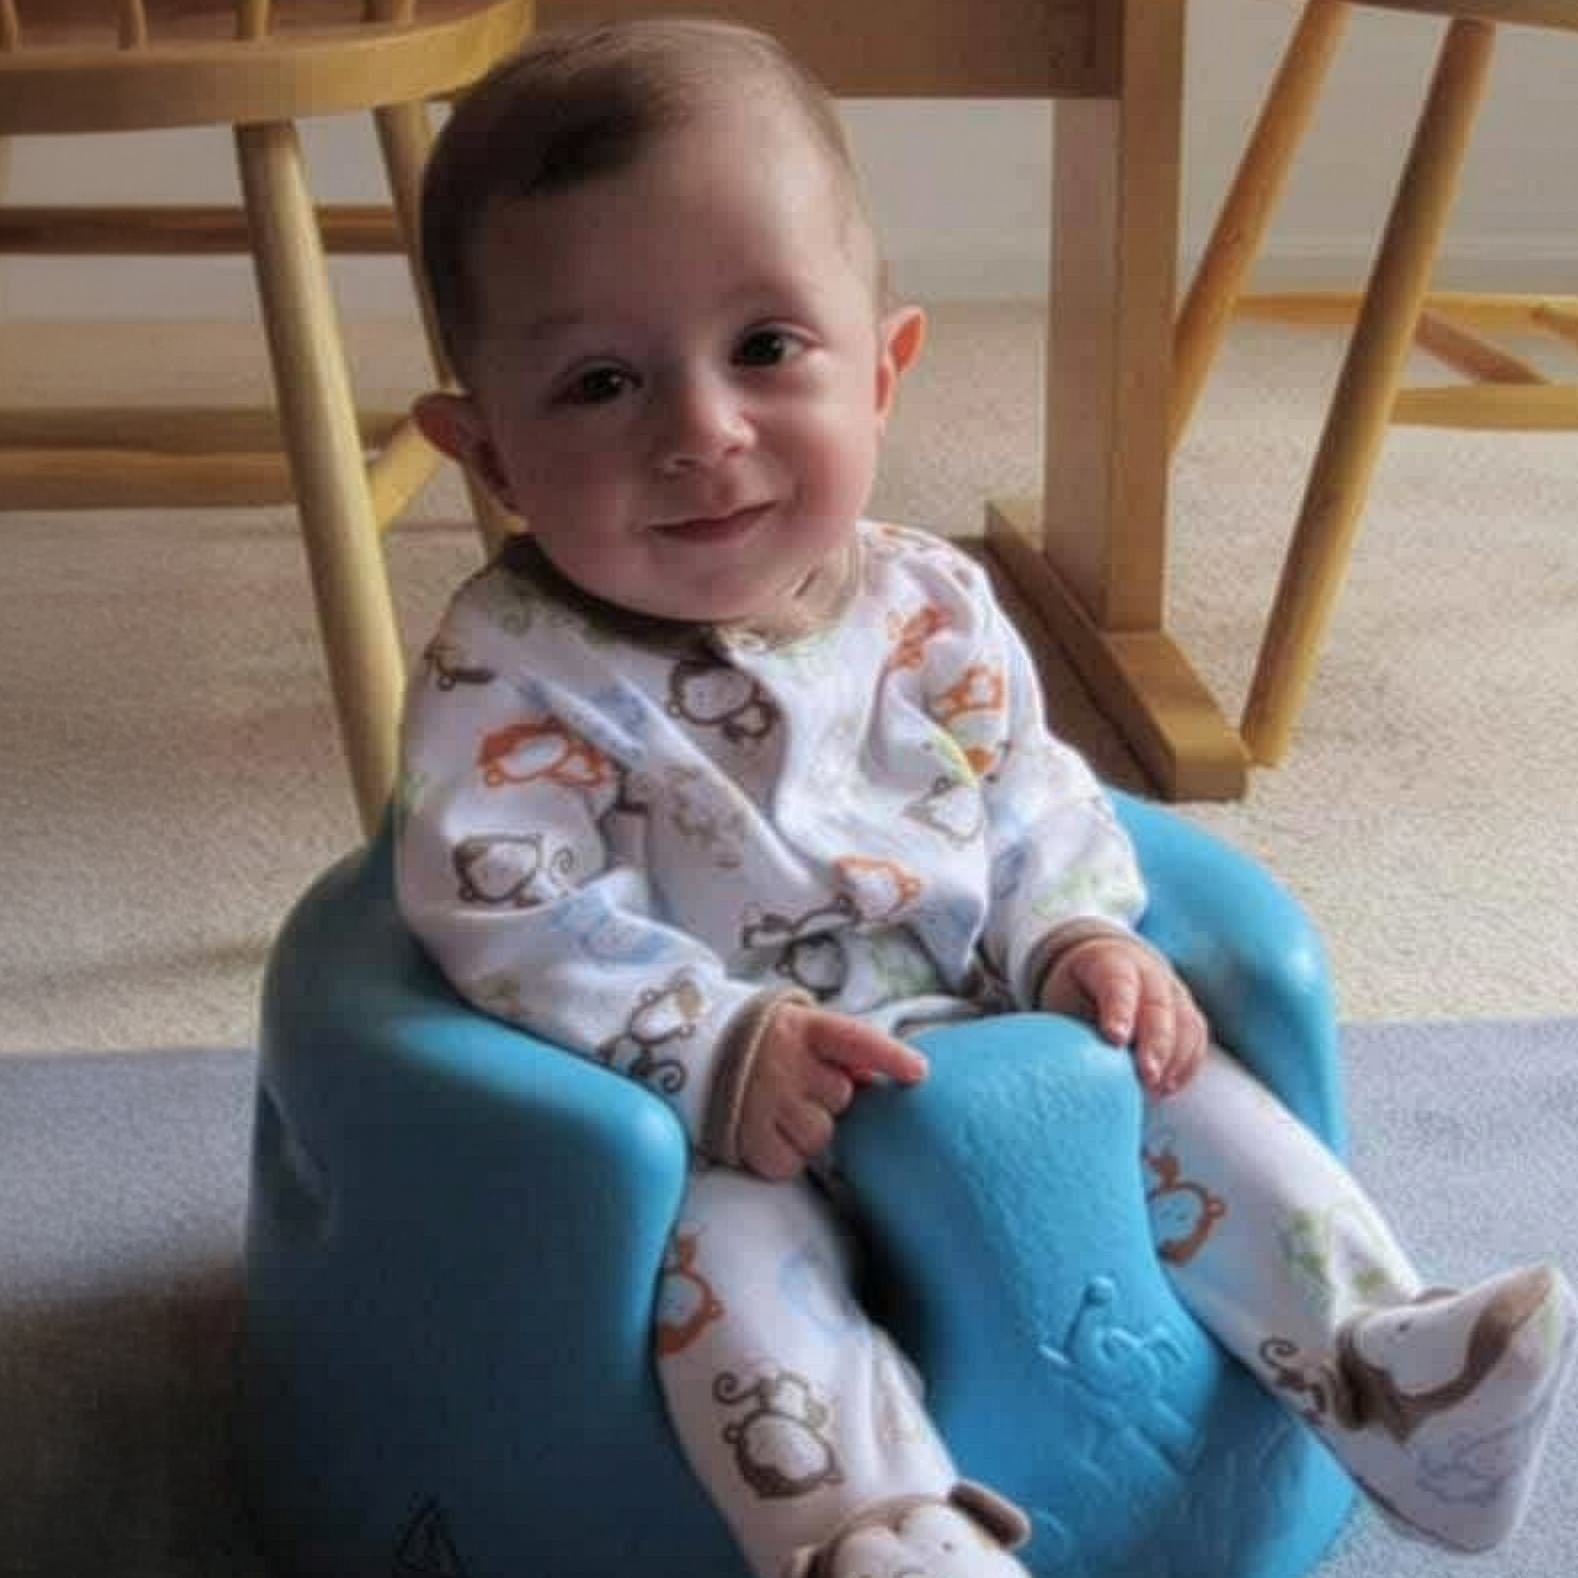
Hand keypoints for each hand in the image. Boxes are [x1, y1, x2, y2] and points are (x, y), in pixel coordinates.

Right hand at [736, 1002, 928, 1179]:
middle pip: (841, 1096)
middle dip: (827, 1096)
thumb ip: (841, 1049)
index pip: (856, 1040)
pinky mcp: (746, 1136)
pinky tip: (766, 1132)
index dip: (890, 1056)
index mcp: (803, 1028)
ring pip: (819, 1134)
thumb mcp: (800, 1029)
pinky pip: (789, 1162)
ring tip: (780, 1111)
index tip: (919, 1072)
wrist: (694, 1050)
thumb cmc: (764, 1043)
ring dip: (807, 1129)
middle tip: (799, 1087)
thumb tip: (882, 1074)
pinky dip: (783, 1154)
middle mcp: (784, 1060)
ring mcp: (763, 1099)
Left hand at [1039, 934, 1207, 1096]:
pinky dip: (1185, 1068)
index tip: (1115, 1039)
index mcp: (1111, 961)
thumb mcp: (1064, 1001)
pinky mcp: (1188, 1016)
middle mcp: (1149, 974)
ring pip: (1186, 1024)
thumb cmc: (1077, 993)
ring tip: (1155, 1090)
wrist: (1105, 974)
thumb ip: (1076, 1025)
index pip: (1118, 983)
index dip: (1119, 1010)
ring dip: (1174, 1061)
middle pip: (1159, 1006)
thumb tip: (1085, 1066)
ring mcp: (1174, 993)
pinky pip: (1196, 1041)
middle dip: (1155, 1043)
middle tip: (1147, 1076)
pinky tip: (1166, 1089)